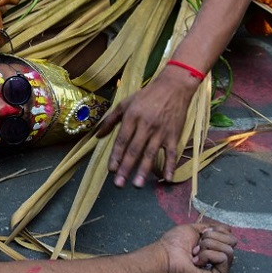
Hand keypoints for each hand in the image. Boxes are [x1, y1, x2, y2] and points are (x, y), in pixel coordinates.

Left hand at [96, 69, 193, 186]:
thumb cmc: (146, 96)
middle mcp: (146, 125)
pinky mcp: (174, 135)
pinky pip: (172, 153)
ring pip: (151, 153)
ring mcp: (161, 131)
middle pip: (134, 150)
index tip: (111, 170)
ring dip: (143, 170)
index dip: (116, 156)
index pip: (122, 140)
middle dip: (126, 168)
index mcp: (132, 117)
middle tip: (119, 184)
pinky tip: (166, 179)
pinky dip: (170, 166)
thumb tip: (97, 135)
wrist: (173, 87)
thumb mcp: (125, 103)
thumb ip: (110, 120)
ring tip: (136, 185)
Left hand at [159, 223, 235, 272]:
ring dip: (207, 247)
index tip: (200, 235)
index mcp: (215, 249)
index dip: (216, 231)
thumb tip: (229, 230)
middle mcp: (220, 260)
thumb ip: (213, 228)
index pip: (230, 237)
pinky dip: (207, 256)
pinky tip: (196, 262)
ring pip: (229, 250)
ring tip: (195, 254)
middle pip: (232, 242)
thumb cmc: (175, 243)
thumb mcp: (195, 229)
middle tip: (196, 246)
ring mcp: (220, 270)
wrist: (165, 256)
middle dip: (211, 238)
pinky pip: (224, 258)